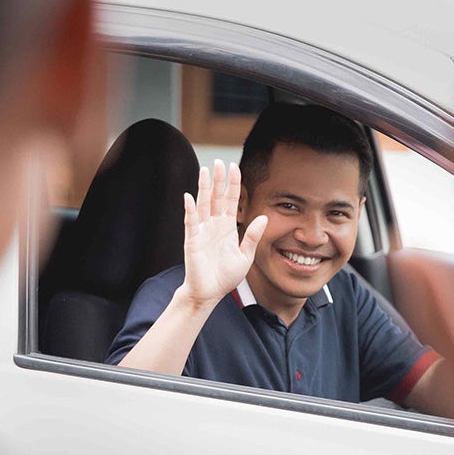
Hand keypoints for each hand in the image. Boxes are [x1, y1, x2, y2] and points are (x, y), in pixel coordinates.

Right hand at [180, 159, 266, 306]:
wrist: (209, 293)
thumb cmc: (225, 277)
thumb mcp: (245, 256)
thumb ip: (253, 236)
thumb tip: (264, 217)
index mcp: (227, 227)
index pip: (231, 201)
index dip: (233, 185)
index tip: (235, 168)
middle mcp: (214, 225)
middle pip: (216, 197)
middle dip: (219, 180)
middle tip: (219, 161)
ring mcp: (202, 231)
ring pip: (203, 204)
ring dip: (204, 188)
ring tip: (205, 171)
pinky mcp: (192, 240)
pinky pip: (191, 221)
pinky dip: (190, 209)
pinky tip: (190, 196)